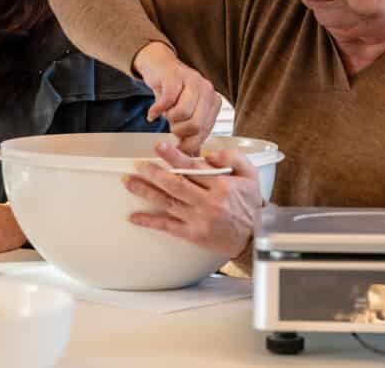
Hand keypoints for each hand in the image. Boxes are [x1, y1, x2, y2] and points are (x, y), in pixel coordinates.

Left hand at [123, 142, 262, 257]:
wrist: (255, 237)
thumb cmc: (250, 204)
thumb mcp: (250, 174)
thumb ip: (232, 158)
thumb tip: (208, 154)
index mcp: (221, 185)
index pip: (193, 167)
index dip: (174, 156)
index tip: (159, 147)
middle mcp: (208, 202)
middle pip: (175, 185)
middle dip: (153, 173)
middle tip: (138, 164)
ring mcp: (198, 220)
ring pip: (167, 203)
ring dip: (146, 191)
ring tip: (129, 182)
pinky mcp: (193, 235)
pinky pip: (167, 226)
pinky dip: (150, 221)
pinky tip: (134, 216)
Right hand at [133, 41, 221, 154]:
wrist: (159, 65)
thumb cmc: (173, 92)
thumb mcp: (184, 114)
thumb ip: (190, 134)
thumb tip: (192, 160)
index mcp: (213, 102)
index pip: (205, 131)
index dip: (189, 143)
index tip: (178, 147)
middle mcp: (207, 90)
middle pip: (196, 124)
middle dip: (179, 132)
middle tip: (170, 129)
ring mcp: (192, 80)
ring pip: (183, 113)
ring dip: (169, 119)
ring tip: (165, 116)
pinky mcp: (175, 75)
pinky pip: (168, 99)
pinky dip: (157, 110)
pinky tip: (152, 113)